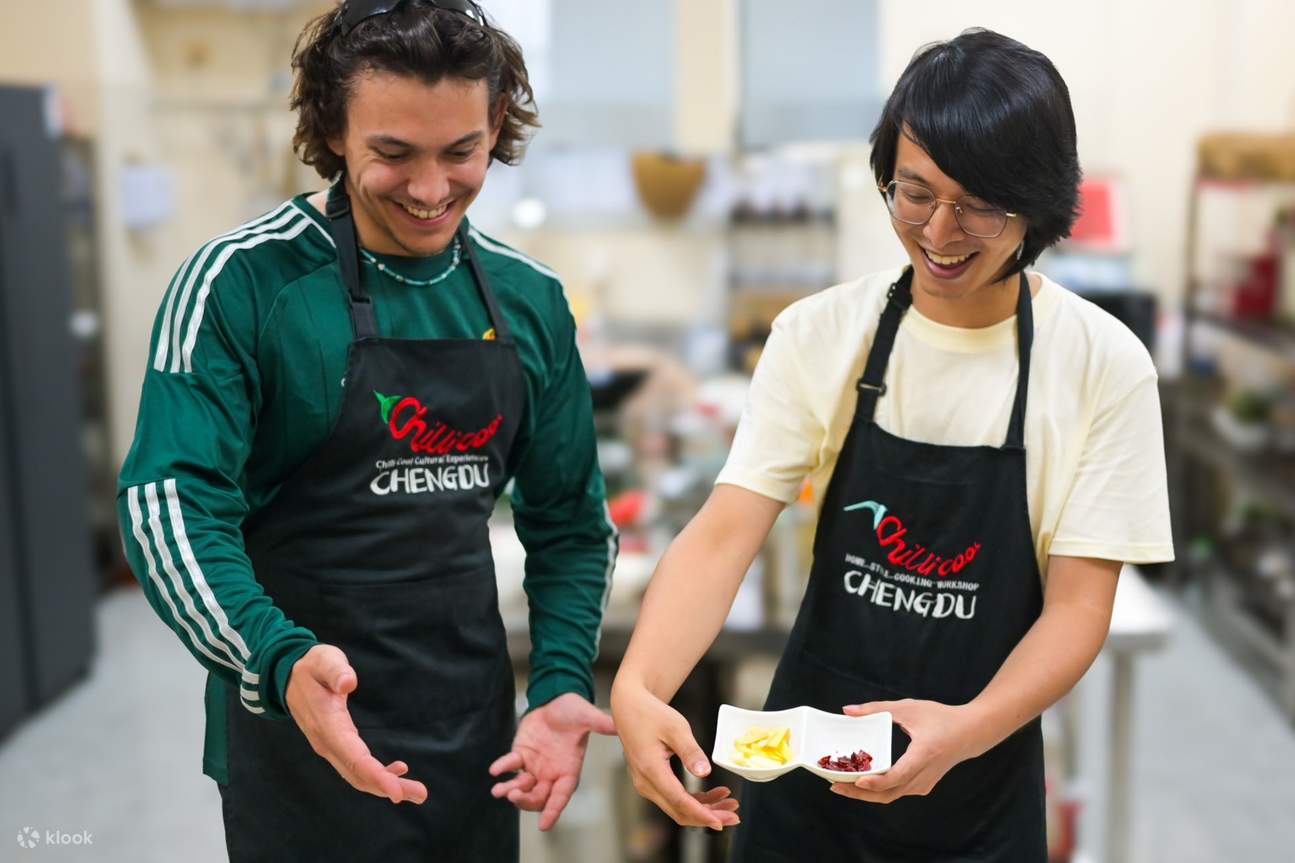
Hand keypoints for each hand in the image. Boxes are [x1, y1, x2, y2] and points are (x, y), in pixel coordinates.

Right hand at [284, 644, 427, 804]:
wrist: (288, 676)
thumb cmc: (312, 666)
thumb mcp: (323, 660)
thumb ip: (335, 670)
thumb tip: (349, 682)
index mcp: (327, 725)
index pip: (354, 757)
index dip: (376, 775)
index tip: (396, 791)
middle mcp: (328, 743)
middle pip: (359, 774)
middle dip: (389, 787)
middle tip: (421, 794)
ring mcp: (330, 747)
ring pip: (358, 775)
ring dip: (386, 785)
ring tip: (416, 791)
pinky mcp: (335, 745)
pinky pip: (355, 767)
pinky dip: (376, 775)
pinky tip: (398, 771)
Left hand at [487, 692, 616, 830]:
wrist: (557, 696)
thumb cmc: (574, 709)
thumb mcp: (586, 716)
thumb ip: (600, 723)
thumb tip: (618, 725)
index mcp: (569, 770)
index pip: (561, 796)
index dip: (553, 811)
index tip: (544, 826)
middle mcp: (551, 773)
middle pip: (538, 798)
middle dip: (526, 802)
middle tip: (514, 796)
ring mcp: (535, 765)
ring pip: (522, 787)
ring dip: (511, 791)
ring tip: (499, 791)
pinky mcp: (521, 754)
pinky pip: (510, 765)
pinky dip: (503, 768)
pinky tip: (495, 770)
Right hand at [610, 680, 739, 830]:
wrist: (630, 707)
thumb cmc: (651, 714)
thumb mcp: (676, 728)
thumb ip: (690, 752)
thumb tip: (704, 773)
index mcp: (650, 770)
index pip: (679, 802)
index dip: (702, 814)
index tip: (722, 821)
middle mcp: (645, 783)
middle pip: (679, 811)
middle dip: (708, 816)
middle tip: (734, 816)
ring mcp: (647, 784)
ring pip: (678, 807)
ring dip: (704, 809)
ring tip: (729, 803)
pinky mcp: (652, 781)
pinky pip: (674, 798)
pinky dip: (695, 800)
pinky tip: (714, 794)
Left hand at [829, 699, 975, 803]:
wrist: (970, 733)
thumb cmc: (940, 717)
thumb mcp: (908, 708)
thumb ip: (877, 708)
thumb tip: (847, 710)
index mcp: (923, 754)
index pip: (898, 775)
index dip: (877, 781)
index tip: (857, 781)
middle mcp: (924, 774)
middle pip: (889, 793)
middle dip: (860, 793)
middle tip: (834, 786)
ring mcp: (924, 784)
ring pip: (891, 796)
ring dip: (866, 794)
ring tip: (841, 786)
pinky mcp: (922, 786)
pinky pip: (897, 792)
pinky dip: (878, 790)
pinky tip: (861, 782)